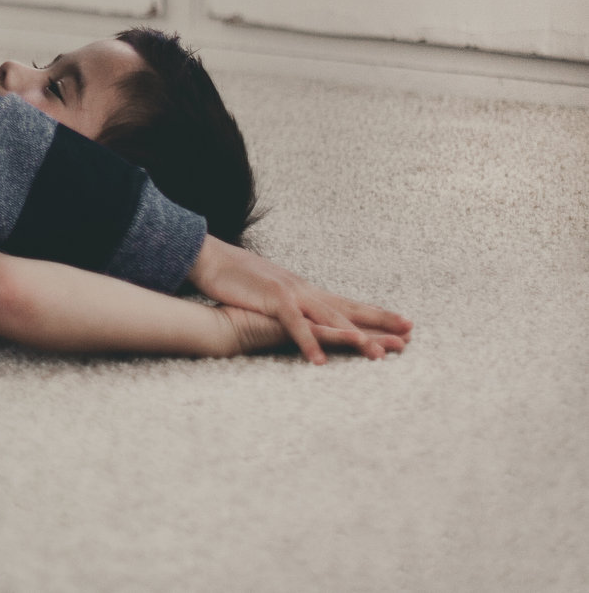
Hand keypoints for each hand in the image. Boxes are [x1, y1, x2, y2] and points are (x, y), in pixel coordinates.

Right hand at [188, 235, 411, 363]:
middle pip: (349, 310)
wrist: (210, 259)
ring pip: (331, 319)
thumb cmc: (236, 276)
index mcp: (306, 290)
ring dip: (355, 338)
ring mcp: (292, 294)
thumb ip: (291, 301)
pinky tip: (319, 361)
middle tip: (408, 336)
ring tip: (377, 354)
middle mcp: (306, 291)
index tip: (405, 322)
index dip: (377, 313)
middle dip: (380, 324)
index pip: (348, 304)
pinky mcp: (274, 300)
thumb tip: (304, 311)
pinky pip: (296, 326)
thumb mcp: (271, 289)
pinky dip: (309, 343)